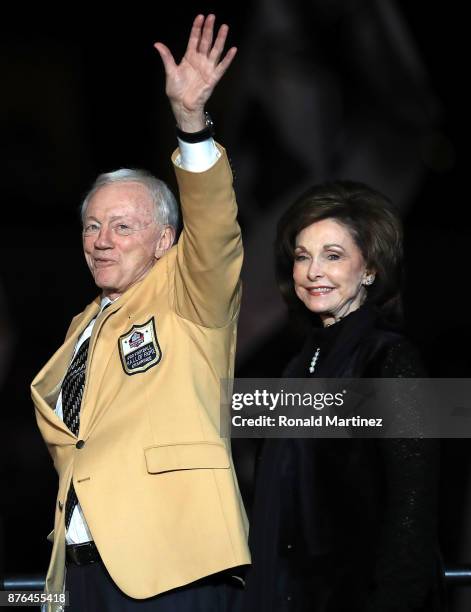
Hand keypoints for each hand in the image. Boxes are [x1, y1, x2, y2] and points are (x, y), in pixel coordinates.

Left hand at [154, 14, 236, 131]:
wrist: (182, 105)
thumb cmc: (177, 91)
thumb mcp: (170, 71)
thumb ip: (166, 57)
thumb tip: (157, 44)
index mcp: (189, 58)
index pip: (194, 39)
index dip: (197, 28)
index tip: (200, 17)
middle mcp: (200, 61)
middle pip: (206, 41)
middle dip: (209, 29)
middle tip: (212, 16)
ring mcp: (207, 68)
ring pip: (215, 50)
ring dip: (220, 39)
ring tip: (224, 27)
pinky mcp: (212, 78)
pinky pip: (222, 67)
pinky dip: (227, 59)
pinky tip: (233, 50)